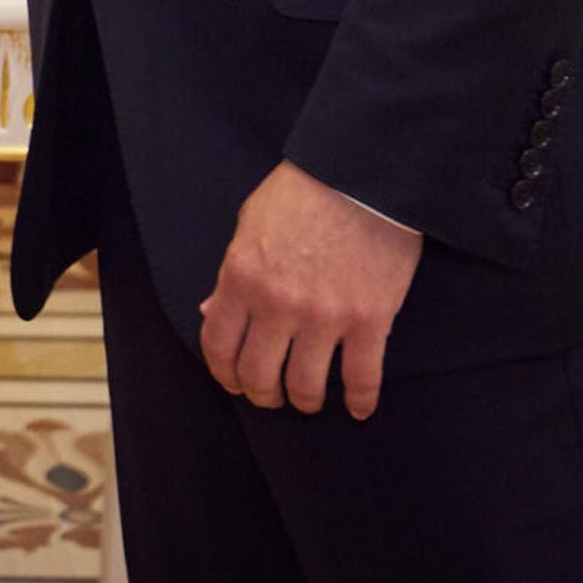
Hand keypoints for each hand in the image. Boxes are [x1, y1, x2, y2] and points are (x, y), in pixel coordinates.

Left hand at [198, 161, 421, 418]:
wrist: (363, 174)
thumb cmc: (303, 192)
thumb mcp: (250, 224)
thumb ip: (232, 275)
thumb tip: (212, 313)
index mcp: (242, 277)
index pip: (219, 346)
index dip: (224, 373)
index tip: (234, 381)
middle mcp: (278, 304)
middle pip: (258, 375)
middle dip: (262, 394)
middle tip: (271, 394)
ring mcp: (325, 316)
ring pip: (306, 386)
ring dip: (305, 400)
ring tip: (309, 398)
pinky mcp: (369, 320)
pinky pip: (362, 377)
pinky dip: (361, 401)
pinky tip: (359, 408)